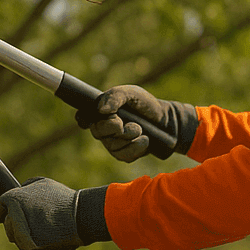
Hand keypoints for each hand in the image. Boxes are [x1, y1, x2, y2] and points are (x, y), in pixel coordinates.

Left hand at [0, 177, 80, 249]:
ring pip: (19, 244)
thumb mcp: (43, 184)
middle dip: (17, 227)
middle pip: (8, 228)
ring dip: (28, 241)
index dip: (1, 213)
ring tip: (46, 233)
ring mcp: (22, 237)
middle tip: (34, 225)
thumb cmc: (64, 199)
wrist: (82, 215)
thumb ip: (26, 187)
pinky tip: (49, 245)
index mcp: (13, 199)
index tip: (4, 217)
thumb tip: (20, 192)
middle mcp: (13, 218)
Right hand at [76, 85, 194, 162]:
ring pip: (112, 145)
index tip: (88, 120)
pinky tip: (144, 140)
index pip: (83, 117)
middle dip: (113, 127)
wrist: (166, 121)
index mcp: (102, 112)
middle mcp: (104, 129)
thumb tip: (101, 110)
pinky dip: (136, 147)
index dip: (83, 119)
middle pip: (98, 132)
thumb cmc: (146, 105)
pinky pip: (123, 155)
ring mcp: (113, 143)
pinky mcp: (124, 155)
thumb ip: (115, 96)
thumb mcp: (132, 94)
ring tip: (140, 129)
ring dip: (129, 136)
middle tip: (124, 122)